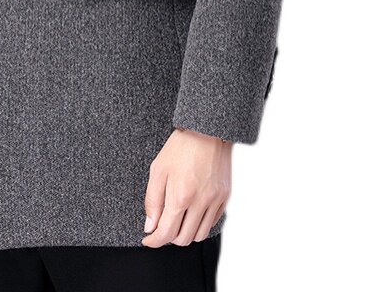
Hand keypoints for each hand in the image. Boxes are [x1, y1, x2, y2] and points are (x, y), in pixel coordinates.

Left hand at [142, 127, 231, 246]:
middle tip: (161, 227)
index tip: (147, 239)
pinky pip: (212, 223)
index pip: (166, 232)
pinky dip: (200, 224)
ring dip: (185, 233)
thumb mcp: (158, 170)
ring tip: (176, 220)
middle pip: (184, 238)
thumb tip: (150, 226)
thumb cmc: (180, 147)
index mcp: (180, 195)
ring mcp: (215, 201)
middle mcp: (200, 202)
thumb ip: (152, 201)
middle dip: (169, 237)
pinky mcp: (225, 198)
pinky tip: (191, 212)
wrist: (207, 131)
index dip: (154, 240)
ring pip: (199, 235)